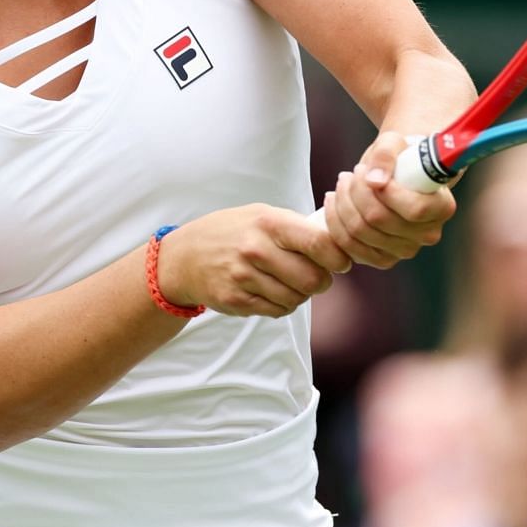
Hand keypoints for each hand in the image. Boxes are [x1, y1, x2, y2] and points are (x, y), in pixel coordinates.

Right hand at [156, 204, 353, 318]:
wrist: (184, 257)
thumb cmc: (234, 232)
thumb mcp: (263, 215)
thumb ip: (298, 227)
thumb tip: (339, 241)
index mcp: (269, 223)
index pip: (319, 243)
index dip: (338, 257)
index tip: (342, 262)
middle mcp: (256, 249)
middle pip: (313, 279)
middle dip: (322, 281)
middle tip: (318, 277)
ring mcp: (244, 277)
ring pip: (296, 299)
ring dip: (301, 294)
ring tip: (290, 282)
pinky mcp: (236, 300)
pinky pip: (277, 310)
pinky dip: (282, 304)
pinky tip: (272, 291)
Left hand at [321, 130, 457, 269]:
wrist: (397, 174)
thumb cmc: (400, 156)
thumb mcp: (394, 142)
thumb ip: (386, 154)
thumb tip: (374, 181)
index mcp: (442, 207)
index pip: (415, 209)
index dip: (386, 192)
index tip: (369, 172)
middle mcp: (428, 234)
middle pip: (379, 220)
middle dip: (356, 192)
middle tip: (351, 174)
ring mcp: (405, 249)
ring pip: (359, 233)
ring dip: (342, 204)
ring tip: (343, 183)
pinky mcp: (382, 259)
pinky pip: (349, 247)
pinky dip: (335, 223)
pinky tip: (335, 203)